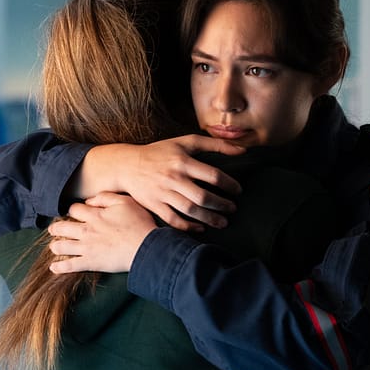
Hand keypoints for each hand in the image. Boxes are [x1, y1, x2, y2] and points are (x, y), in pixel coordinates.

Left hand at [48, 192, 156, 273]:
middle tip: (53, 229)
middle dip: (56, 228)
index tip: (73, 213)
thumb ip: (105, 198)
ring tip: (53, 246)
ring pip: (62, 246)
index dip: (72, 210)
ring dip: (55, 245)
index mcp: (95, 215)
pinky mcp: (90, 262)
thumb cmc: (139, 224)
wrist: (145, 247)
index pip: (74, 210)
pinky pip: (70, 265)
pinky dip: (60, 267)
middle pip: (63, 227)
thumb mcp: (125, 202)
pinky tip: (54, 267)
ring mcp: (87, 247)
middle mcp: (87, 230)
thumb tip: (89, 201)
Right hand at [78, 135, 242, 230]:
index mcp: (182, 161)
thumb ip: (214, 144)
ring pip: (190, 210)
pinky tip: (200, 228)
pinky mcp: (154, 205)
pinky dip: (188, 226)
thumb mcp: (185, 142)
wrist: (127, 165)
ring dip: (209, 218)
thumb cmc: (159, 152)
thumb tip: (242, 150)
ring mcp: (162, 193)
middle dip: (221, 205)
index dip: (229, 184)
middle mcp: (173, 178)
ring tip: (222, 222)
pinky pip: (173, 220)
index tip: (238, 191)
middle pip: (203, 196)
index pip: (212, 175)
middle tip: (232, 208)